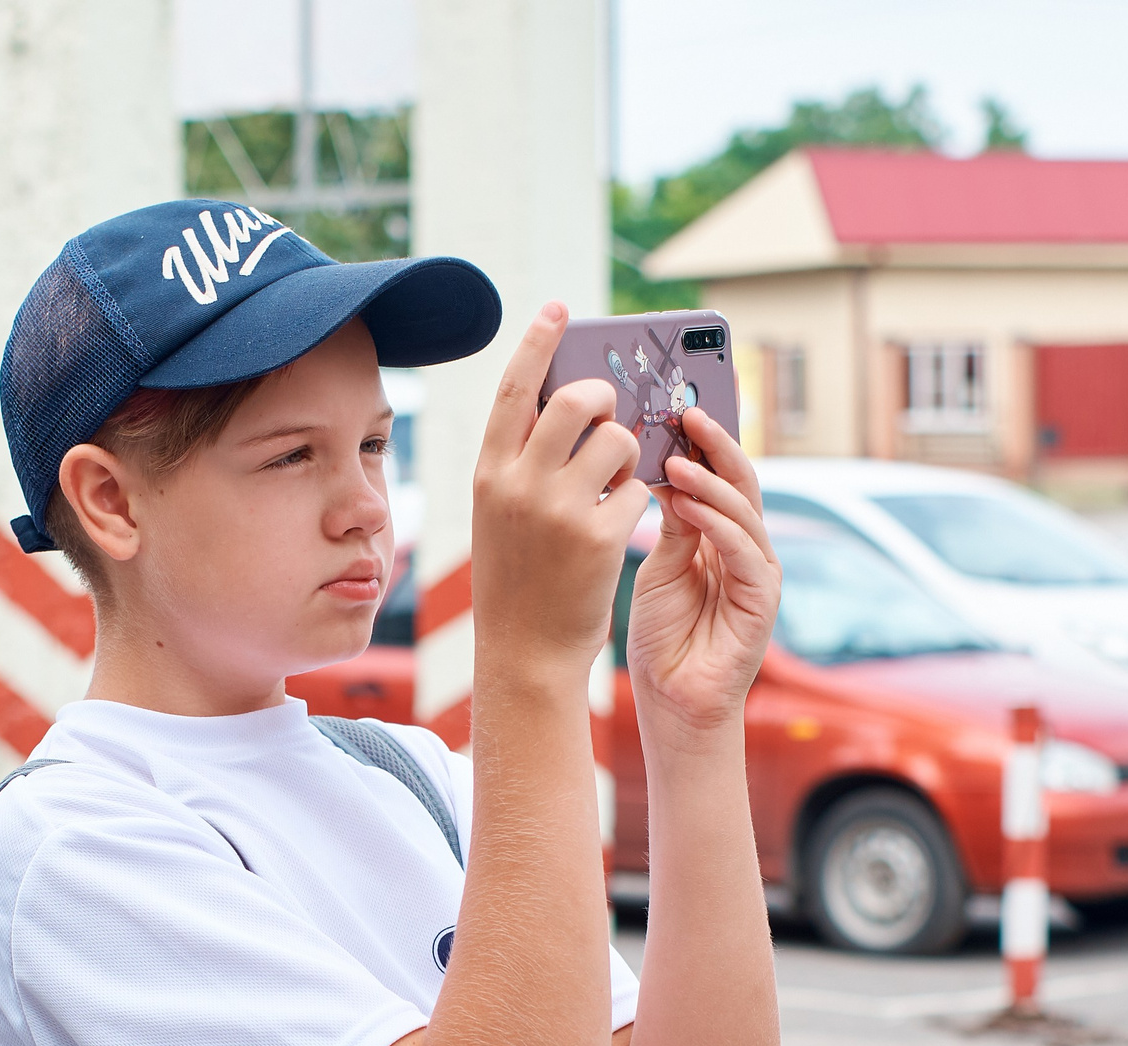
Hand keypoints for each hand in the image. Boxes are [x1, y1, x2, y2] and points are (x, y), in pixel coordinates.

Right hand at [469, 302, 651, 681]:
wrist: (524, 652)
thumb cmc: (519, 578)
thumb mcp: (501, 513)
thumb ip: (524, 460)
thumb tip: (571, 405)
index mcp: (488, 472)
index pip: (516, 388)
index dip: (539, 342)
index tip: (561, 309)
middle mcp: (518, 484)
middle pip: (579, 400)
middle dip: (607, 399)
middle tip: (612, 416)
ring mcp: (559, 510)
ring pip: (618, 441)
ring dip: (627, 457)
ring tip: (612, 487)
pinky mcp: (600, 537)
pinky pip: (639, 489)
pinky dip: (637, 502)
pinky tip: (618, 528)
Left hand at [625, 408, 780, 746]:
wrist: (671, 702)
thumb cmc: (663, 638)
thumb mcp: (659, 567)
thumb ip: (673, 525)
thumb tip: (668, 470)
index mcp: (721, 537)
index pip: (718, 476)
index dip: (702, 442)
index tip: (675, 408)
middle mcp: (746, 548)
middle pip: (740, 482)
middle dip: (716, 445)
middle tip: (687, 412)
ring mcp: (758, 573)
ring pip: (744, 510)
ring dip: (710, 482)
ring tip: (675, 460)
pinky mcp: (762, 601)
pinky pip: (744, 551)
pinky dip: (718, 525)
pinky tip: (689, 507)